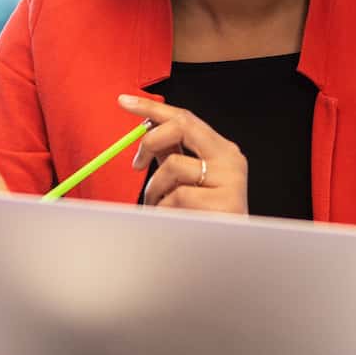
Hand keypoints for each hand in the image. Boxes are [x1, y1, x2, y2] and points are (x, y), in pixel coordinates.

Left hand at [121, 96, 248, 213]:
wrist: (231, 253)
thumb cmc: (206, 217)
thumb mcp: (191, 182)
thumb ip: (174, 155)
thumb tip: (147, 134)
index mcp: (222, 151)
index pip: (185, 118)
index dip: (152, 107)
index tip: (124, 101)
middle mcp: (230, 159)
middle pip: (182, 126)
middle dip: (150, 140)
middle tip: (136, 164)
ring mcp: (230, 181)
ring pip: (171, 167)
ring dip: (155, 190)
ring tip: (162, 209)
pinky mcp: (223, 203)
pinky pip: (175, 198)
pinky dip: (165, 210)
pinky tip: (176, 221)